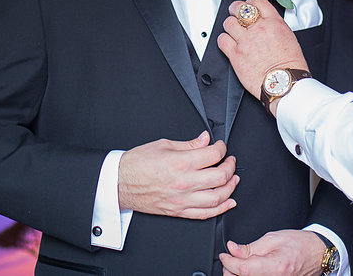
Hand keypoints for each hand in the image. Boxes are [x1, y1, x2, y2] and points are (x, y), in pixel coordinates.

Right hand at [117, 131, 238, 218]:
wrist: (119, 182)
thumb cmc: (137, 163)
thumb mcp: (163, 144)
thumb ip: (188, 144)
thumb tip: (204, 139)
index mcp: (181, 162)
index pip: (213, 155)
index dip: (222, 148)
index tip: (221, 146)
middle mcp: (184, 182)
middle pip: (220, 176)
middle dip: (230, 166)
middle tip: (230, 161)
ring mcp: (182, 199)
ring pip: (217, 198)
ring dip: (230, 188)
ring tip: (233, 179)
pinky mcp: (178, 211)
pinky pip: (205, 214)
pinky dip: (221, 209)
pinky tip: (228, 202)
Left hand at [218, 0, 307, 105]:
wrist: (284, 84)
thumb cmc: (290, 66)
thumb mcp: (289, 38)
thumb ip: (275, 28)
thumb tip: (267, 25)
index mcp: (274, 23)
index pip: (257, 2)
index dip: (250, 2)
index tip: (248, 5)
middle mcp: (258, 29)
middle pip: (239, 9)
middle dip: (235, 8)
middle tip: (234, 11)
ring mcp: (245, 41)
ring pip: (228, 23)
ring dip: (230, 25)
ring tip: (232, 29)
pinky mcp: (236, 55)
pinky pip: (222, 40)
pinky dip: (223, 40)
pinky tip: (228, 42)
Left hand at [220, 229, 326, 275]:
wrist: (316, 253)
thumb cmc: (299, 244)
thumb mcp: (272, 238)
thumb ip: (250, 247)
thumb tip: (232, 250)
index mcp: (275, 267)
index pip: (243, 269)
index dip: (228, 262)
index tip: (224, 255)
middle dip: (231, 270)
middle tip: (230, 258)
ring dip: (239, 274)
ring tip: (240, 263)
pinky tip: (249, 269)